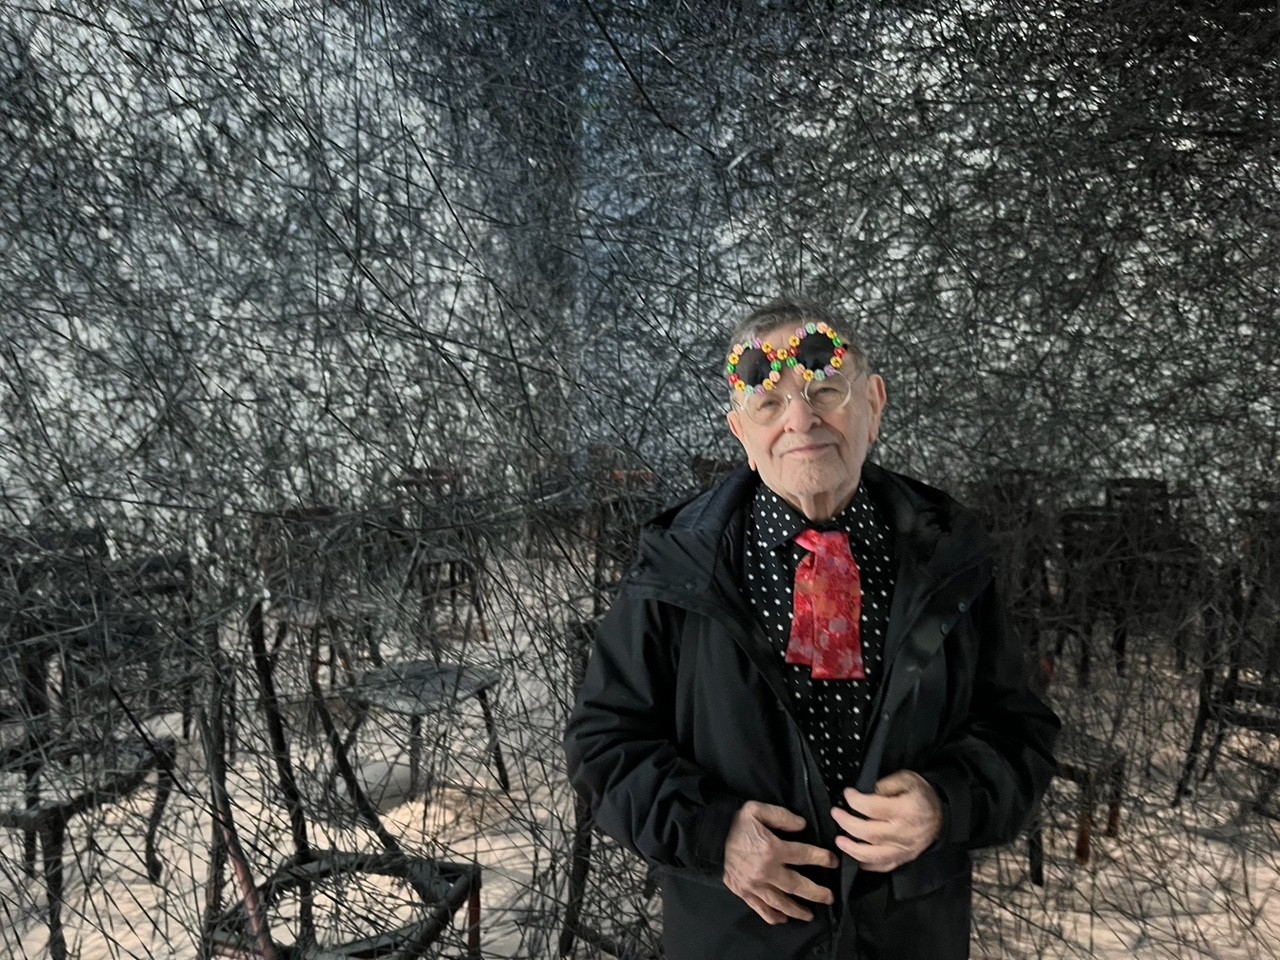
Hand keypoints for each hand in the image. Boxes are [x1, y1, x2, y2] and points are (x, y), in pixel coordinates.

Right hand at [722, 800, 838, 924]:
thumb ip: (782, 816)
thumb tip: (802, 826)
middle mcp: (766, 870)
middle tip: (829, 897)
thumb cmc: (734, 823)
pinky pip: (761, 909)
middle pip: (797, 885)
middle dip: (816, 892)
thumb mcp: (757, 810)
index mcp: (772, 848)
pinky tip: (783, 919)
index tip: (833, 862)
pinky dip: (773, 916)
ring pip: (781, 902)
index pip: (804, 855)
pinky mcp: (744, 892)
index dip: (821, 858)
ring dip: (797, 910)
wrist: (708, 838)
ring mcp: (755, 885)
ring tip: (809, 915)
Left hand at [831, 770, 942, 871]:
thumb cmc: (923, 796)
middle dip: (848, 824)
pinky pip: (883, 866)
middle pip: (870, 833)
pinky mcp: (904, 859)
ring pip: (874, 855)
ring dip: (853, 849)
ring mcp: (904, 849)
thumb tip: (867, 792)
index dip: (856, 801)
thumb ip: (886, 784)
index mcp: (906, 810)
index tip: (847, 794)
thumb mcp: (908, 779)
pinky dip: (868, 865)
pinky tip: (855, 858)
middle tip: (836, 814)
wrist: (943, 816)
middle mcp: (904, 833)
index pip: (874, 808)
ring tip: (839, 840)